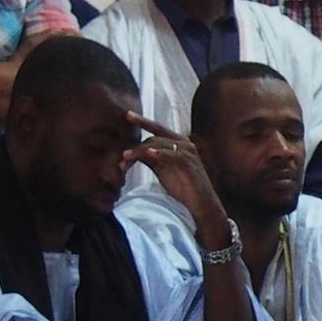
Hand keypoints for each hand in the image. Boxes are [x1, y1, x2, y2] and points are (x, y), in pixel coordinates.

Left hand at [122, 112, 231, 244]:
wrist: (200, 205)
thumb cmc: (182, 188)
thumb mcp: (162, 170)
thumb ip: (150, 159)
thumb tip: (130, 152)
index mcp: (178, 143)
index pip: (157, 129)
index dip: (142, 121)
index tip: (127, 115)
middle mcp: (184, 144)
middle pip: (155, 135)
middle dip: (135, 144)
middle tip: (121, 154)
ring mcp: (188, 152)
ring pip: (159, 144)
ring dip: (140, 150)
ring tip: (126, 157)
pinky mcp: (190, 163)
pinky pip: (173, 155)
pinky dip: (160, 153)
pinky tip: (149, 153)